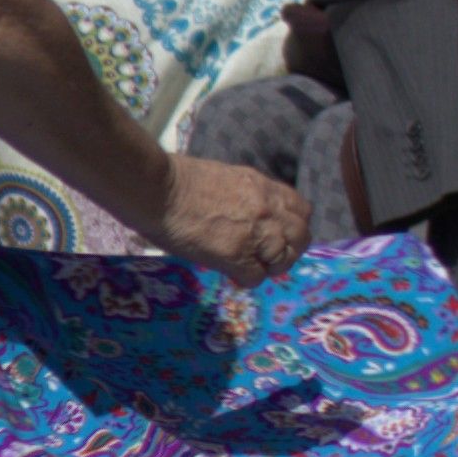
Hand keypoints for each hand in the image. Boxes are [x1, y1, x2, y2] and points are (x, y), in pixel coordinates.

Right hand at [152, 155, 308, 284]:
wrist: (156, 189)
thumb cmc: (175, 179)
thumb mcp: (224, 178)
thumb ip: (244, 196)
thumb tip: (242, 213)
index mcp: (262, 186)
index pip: (301, 210)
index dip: (291, 225)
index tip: (275, 234)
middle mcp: (266, 208)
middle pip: (301, 236)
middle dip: (288, 250)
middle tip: (266, 256)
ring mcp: (254, 233)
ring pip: (283, 259)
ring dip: (267, 266)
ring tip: (247, 266)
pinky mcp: (236, 254)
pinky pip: (256, 277)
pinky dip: (245, 278)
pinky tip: (229, 272)